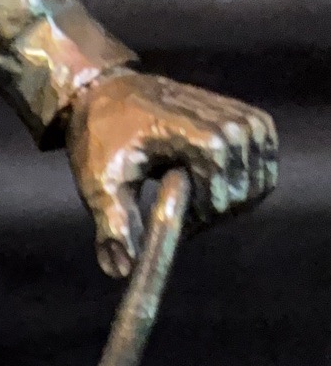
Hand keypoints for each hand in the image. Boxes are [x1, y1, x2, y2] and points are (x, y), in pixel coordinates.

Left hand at [66, 68, 277, 278]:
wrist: (112, 95)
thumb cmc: (103, 139)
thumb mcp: (100, 182)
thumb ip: (114, 225)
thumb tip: (124, 269)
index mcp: (193, 131)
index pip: (222, 192)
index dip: (201, 216)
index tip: (175, 218)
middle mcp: (229, 121)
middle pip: (241, 193)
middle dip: (212, 211)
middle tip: (180, 206)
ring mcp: (245, 120)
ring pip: (258, 186)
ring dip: (228, 201)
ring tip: (191, 193)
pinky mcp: (254, 123)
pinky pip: (266, 172)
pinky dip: (243, 186)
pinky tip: (211, 182)